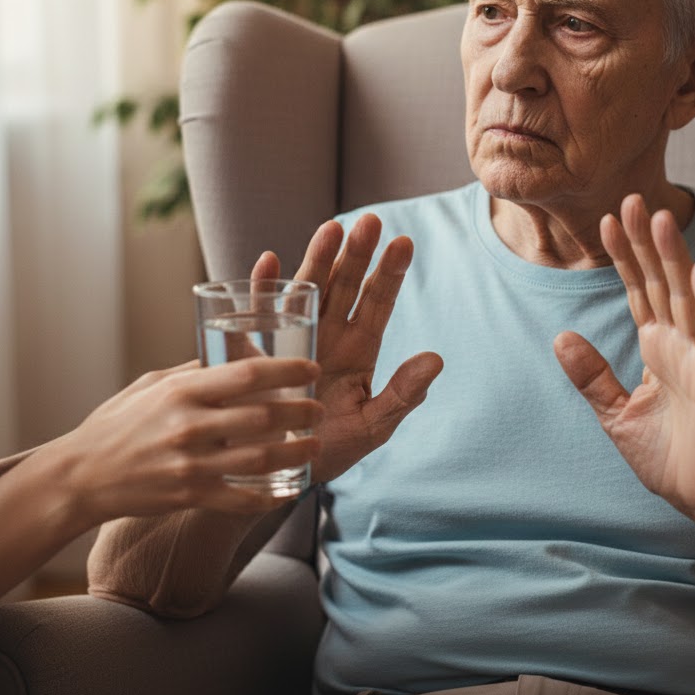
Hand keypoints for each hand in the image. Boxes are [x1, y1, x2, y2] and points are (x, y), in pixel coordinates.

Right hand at [55, 357, 322, 523]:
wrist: (80, 475)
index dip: (288, 371)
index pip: (248, 374)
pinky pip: (239, 499)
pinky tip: (289, 489)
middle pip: (263, 415)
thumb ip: (192, 374)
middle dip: (300, 412)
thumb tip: (233, 360)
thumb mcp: (151, 384)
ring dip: (295, 452)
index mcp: (182, 391)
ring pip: (259, 458)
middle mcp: (189, 425)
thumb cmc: (116, 424)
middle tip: (319, 409)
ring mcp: (190, 464)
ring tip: (315, 444)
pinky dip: (269, 496)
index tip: (312, 370)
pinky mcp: (188, 496)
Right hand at [253, 214, 441, 482]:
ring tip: (330, 228)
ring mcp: (292, 339)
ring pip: (307, 289)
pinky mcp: (258, 351)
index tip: (404, 243)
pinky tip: (268, 262)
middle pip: (344, 286)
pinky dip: (262, 288)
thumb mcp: (372, 426)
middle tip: (370, 221)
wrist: (280, 472)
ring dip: (317, 259)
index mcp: (358, 351)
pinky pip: (258, 314)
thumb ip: (402, 395)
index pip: (377, 304)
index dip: (389, 274)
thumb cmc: (331, 448)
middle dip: (357, 254)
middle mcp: (327, 336)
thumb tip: (436, 359)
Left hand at [553, 193, 694, 529]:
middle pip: (659, 281)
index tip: (608, 219)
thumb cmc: (666, 455)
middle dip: (645, 242)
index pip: (638, 290)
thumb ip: (590, 375)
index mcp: (656, 346)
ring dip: (674, 257)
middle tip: (633, 199)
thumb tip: (560, 337)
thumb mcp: (614, 413)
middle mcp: (678, 343)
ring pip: (685, 296)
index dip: (624, 256)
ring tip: (662, 218)